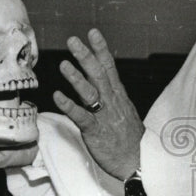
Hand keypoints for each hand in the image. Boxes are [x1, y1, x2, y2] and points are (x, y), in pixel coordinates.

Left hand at [54, 29, 143, 180]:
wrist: (139, 162)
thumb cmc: (130, 138)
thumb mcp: (125, 111)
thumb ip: (113, 96)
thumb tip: (106, 82)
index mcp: (118, 95)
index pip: (109, 67)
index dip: (101, 49)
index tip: (93, 32)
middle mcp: (112, 102)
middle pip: (98, 74)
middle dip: (86, 56)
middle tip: (73, 40)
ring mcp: (104, 116)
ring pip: (90, 92)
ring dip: (76, 78)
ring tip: (64, 64)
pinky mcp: (95, 131)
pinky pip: (81, 116)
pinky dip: (69, 105)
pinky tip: (57, 96)